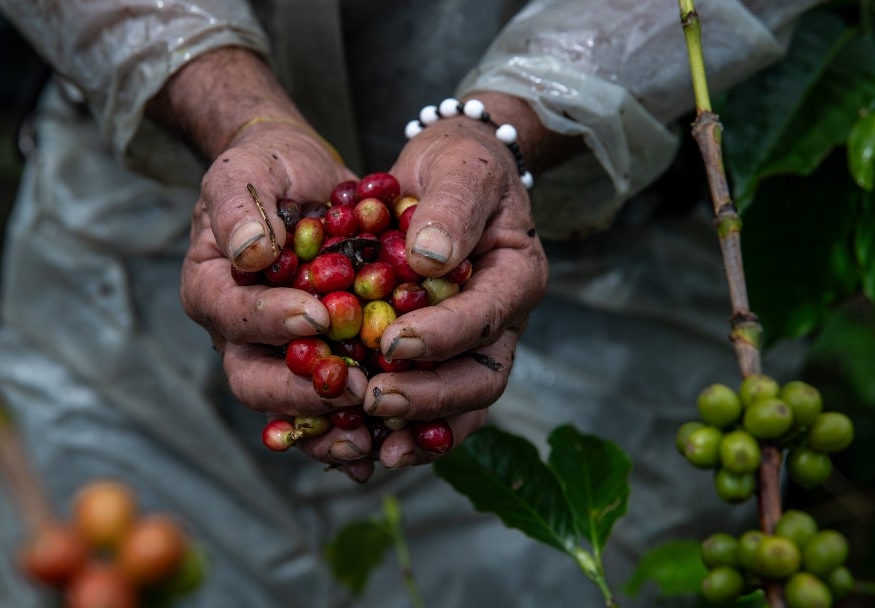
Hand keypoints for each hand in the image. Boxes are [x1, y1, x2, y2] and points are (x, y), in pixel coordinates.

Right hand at [151, 49, 383, 481]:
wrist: (303, 179)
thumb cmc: (269, 168)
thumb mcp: (247, 169)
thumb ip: (238, 205)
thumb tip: (248, 251)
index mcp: (212, 287)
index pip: (231, 315)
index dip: (270, 321)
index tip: (317, 316)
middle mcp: (238, 333)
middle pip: (253, 379)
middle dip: (301, 390)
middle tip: (353, 386)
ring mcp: (276, 356)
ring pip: (290, 408)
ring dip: (329, 426)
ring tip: (370, 432)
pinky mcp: (315, 364)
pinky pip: (328, 408)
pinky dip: (355, 426)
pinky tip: (390, 438)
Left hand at [362, 93, 560, 468]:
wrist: (452, 172)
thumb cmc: (460, 163)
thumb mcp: (460, 167)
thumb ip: (451, 208)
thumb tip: (429, 258)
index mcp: (517, 277)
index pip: (487, 318)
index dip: (443, 335)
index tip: (393, 341)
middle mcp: (502, 322)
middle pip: (479, 379)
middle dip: (428, 397)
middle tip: (374, 399)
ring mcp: (474, 344)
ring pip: (457, 406)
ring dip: (416, 429)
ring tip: (371, 448)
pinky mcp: (441, 356)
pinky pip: (428, 405)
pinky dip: (398, 427)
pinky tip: (357, 442)